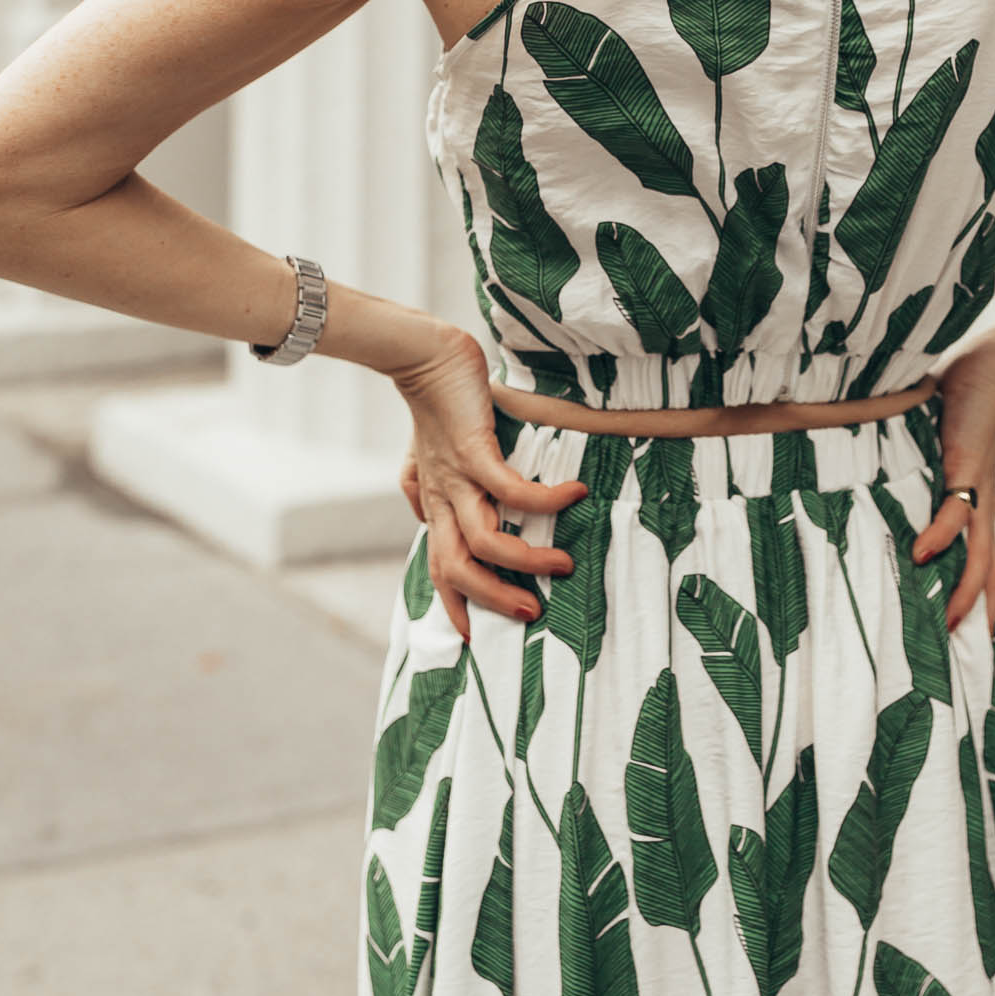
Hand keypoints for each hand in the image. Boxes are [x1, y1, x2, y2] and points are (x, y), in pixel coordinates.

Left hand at [391, 325, 586, 641]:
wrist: (424, 358)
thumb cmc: (435, 404)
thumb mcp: (426, 454)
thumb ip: (422, 484)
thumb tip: (419, 511)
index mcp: (435, 504)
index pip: (440, 567)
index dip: (453, 605)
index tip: (472, 638)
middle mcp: (442, 499)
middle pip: (458, 568)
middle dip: (494, 598)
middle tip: (532, 612)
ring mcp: (456, 477)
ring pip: (483, 541)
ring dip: (525, 561)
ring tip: (563, 565)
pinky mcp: (473, 450)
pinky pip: (511, 490)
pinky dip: (544, 500)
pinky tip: (574, 493)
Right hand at [911, 345, 994, 632]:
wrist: (989, 373)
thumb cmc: (960, 413)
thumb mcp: (940, 460)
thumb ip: (920, 483)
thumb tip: (886, 499)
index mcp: (979, 512)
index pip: (986, 570)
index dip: (981, 607)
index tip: (968, 644)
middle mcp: (983, 512)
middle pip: (988, 576)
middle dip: (976, 617)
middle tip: (962, 659)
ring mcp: (978, 494)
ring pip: (978, 557)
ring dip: (963, 592)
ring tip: (948, 622)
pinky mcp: (966, 471)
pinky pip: (954, 512)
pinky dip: (940, 535)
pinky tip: (922, 554)